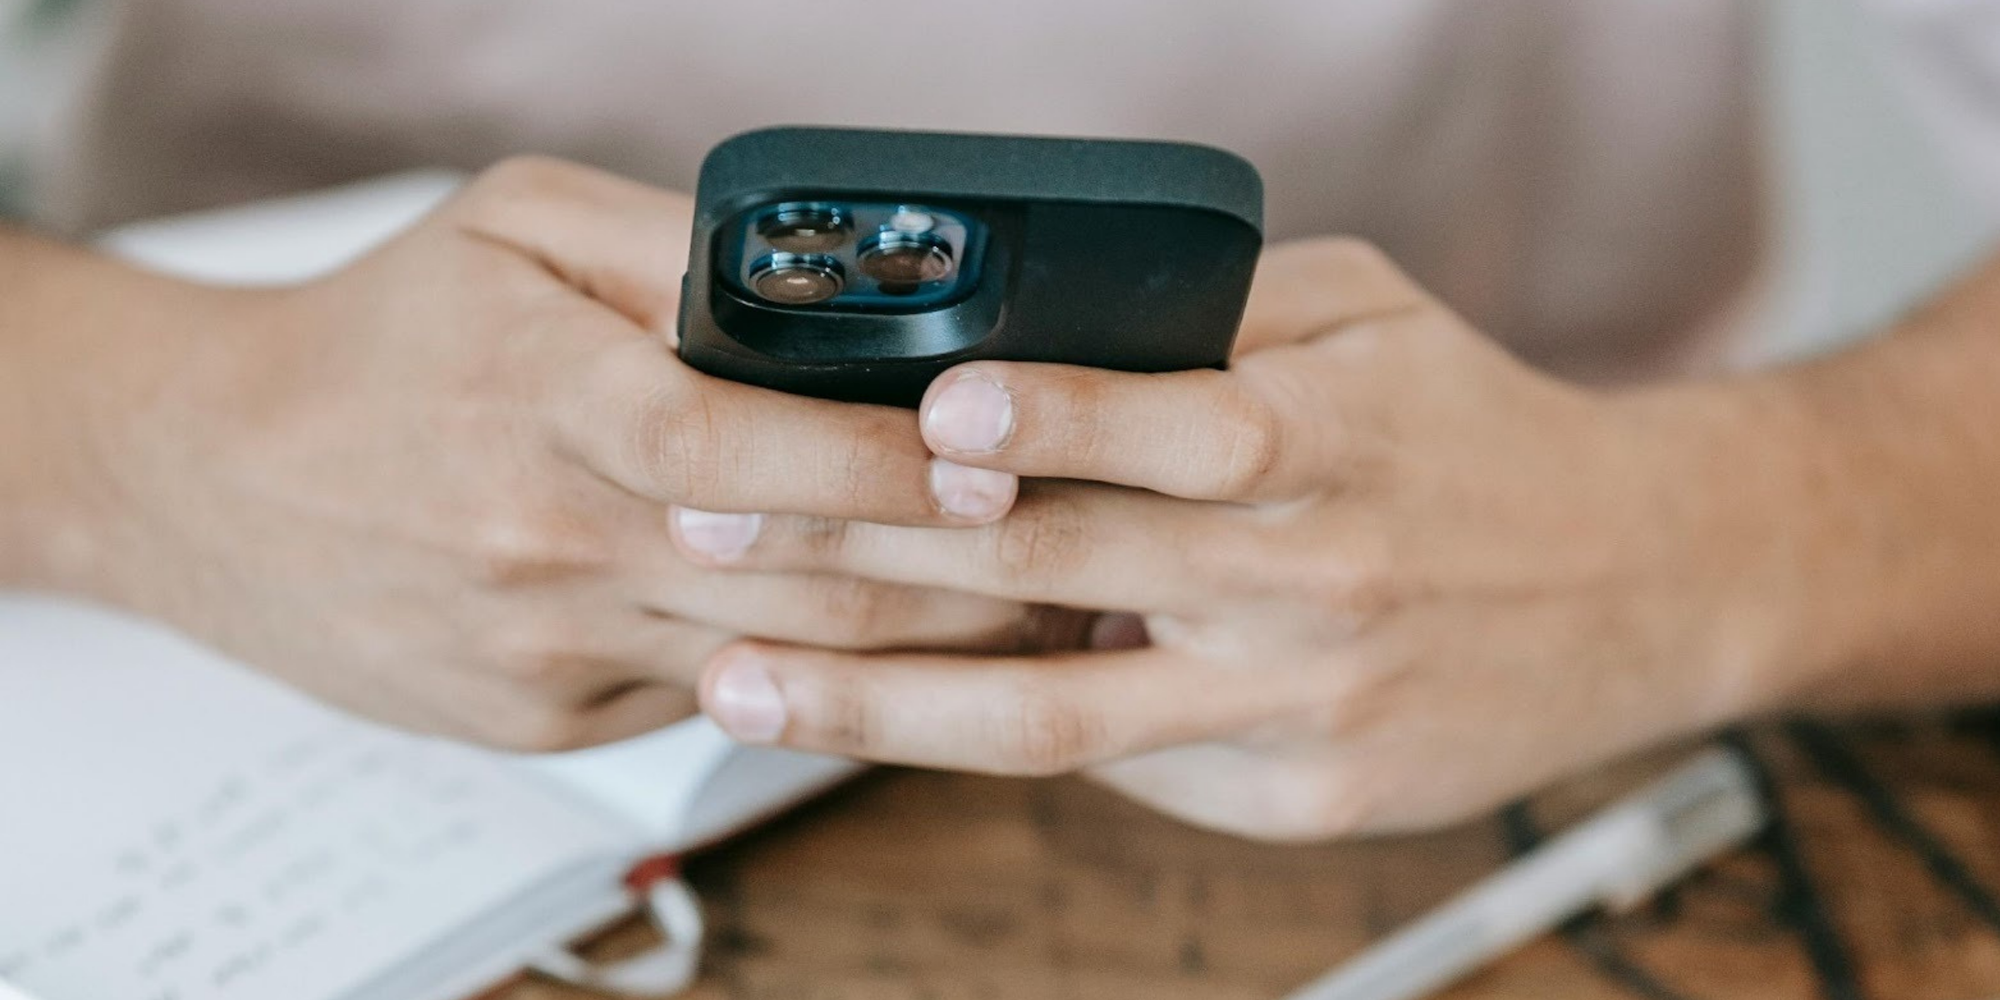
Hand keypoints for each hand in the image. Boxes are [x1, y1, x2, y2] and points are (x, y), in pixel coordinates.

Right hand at [60, 158, 1054, 749]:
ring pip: (781, 661)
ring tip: (1037, 604)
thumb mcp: (514, 229)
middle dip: (957, 572)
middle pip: (794, 578)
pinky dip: (826, 681)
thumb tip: (835, 285)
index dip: (876, 461)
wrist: (211, 481)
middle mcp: (543, 541)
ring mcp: (545, 650)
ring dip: (925, 644)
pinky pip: (718, 703)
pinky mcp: (547, 722)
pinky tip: (906, 650)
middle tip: (1080, 544)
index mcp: (539, 399)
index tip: (994, 455)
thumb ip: (677, 249)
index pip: (736, 446)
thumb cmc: (381, 338)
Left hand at [679, 238, 1829, 838]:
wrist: (1651, 586)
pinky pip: (1123, 775)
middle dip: (864, 557)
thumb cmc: (1481, 438)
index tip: (917, 414)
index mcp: (1322, 442)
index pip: (1157, 431)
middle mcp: (1302, 581)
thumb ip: (1216, 326)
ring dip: (877, 700)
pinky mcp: (1297, 798)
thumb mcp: (1373, 325)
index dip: (1034, 422)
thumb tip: (1037, 332)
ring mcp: (1295, 705)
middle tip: (711, 540)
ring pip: (1050, 720)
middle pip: (1052, 579)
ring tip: (739, 681)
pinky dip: (1000, 739)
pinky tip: (888, 714)